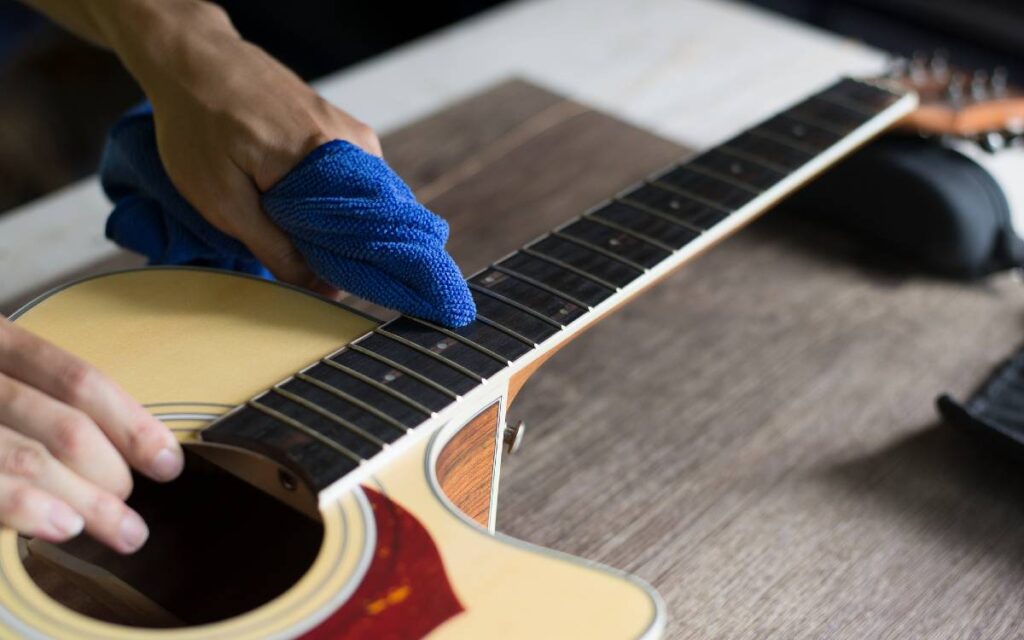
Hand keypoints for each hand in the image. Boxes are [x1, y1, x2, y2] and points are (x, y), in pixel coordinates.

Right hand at [0, 317, 183, 552]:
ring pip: (24, 453)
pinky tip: (55, 526)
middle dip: (110, 476)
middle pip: (61, 423)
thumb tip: (116, 455)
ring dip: (82, 501)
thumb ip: (35, 403)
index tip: (167, 462)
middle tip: (132, 517)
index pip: (76, 379)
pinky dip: (20, 504)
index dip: (131, 423)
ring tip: (120, 532)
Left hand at [109, 1, 382, 294]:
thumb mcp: (223, 200)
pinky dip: (334, 199)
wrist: (191, 59)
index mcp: (323, 159)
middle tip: (311, 269)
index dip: (352, 269)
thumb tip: (321, 288)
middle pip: (370, 217)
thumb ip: (275, 247)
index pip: (365, 233)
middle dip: (345, 249)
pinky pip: (352, 177)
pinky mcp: (341, 125)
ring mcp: (349, 129)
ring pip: (362, 198)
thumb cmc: (196, 126)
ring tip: (301, 236)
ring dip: (337, 224)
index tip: (336, 294)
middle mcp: (350, 141)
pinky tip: (305, 207)